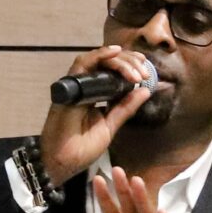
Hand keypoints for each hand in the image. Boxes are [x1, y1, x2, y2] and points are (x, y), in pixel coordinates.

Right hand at [39, 47, 151, 186]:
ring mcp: (78, 85)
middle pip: (109, 63)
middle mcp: (87, 86)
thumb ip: (126, 108)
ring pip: (99, 60)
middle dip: (129, 62)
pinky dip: (99, 55)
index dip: (130, 66)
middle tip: (144, 72)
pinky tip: (114, 52)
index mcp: (96, 95)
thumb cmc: (82, 148)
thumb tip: (144, 91)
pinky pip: (84, 63)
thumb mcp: (110, 125)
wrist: (65, 161)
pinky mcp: (69, 86)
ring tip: (135, 70)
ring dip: (119, 61)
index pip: (114, 72)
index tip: (147, 71)